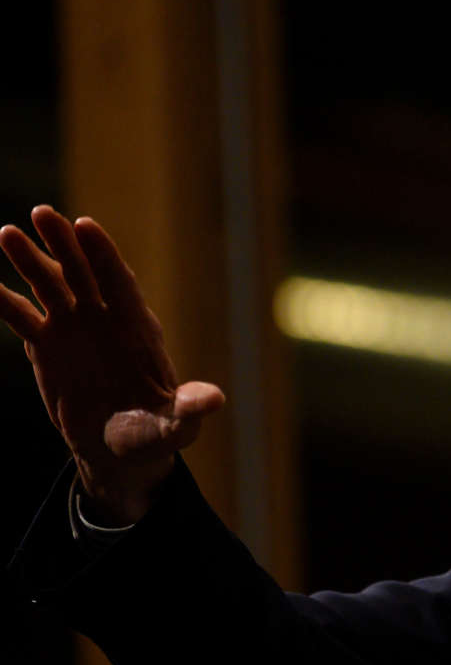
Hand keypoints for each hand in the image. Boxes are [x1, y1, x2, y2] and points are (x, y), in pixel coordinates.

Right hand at [0, 205, 224, 523]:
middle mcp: (105, 320)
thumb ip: (188, 409)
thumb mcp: (175, 425)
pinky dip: (4, 301)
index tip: (85, 225)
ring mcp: (75, 330)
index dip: (104, 255)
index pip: (120, 283)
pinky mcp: (48, 347)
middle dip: (65, 244)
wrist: (119, 451)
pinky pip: (22, 318)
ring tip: (7, 234)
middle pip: (84, 273)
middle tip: (42, 213)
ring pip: (50, 287)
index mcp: (138, 329)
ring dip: (30, 261)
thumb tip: (215, 399)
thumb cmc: (156, 434)